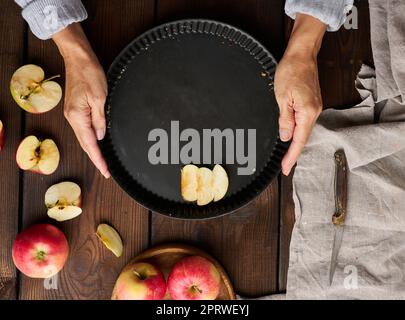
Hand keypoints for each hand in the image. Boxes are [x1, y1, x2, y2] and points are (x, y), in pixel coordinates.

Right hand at [53, 24, 109, 177]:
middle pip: (85, 144)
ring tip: (103, 162)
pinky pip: (83, 129)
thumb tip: (100, 137)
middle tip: (106, 172)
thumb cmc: (89, 74)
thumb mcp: (100, 98)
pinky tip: (96, 144)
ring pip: (83, 137)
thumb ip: (100, 120)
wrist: (78, 58)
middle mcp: (72, 118)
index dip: (98, 159)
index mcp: (77, 117)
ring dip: (93, 150)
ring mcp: (72, 114)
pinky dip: (90, 139)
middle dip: (96, 159)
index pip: (90, 144)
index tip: (105, 171)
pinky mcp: (75, 109)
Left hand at [274, 14, 325, 175]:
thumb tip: (285, 137)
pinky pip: (303, 122)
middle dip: (293, 153)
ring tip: (286, 156)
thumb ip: (285, 120)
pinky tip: (291, 136)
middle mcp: (314, 112)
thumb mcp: (282, 98)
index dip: (291, 156)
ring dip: (294, 143)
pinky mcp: (311, 103)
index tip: (285, 169)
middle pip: (302, 138)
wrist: (301, 54)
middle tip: (284, 166)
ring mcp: (314, 107)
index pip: (299, 141)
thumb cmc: (291, 71)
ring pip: (303, 130)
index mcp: (307, 112)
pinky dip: (297, 132)